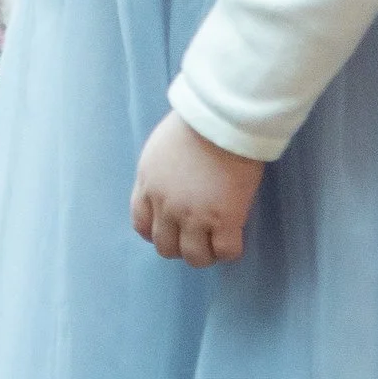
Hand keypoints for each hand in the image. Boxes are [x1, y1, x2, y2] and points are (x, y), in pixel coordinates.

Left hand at [131, 111, 264, 266]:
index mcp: (148, 187)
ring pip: (194, 257)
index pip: (141, 226)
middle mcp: (166, 207)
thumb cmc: (193, 125)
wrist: (220, 121)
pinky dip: (230, 251)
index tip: (172, 229)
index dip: (157, 232)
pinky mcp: (225, 220)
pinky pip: (225, 251)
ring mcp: (194, 217)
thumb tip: (169, 185)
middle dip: (181, 247)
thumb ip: (158, 175)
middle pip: (165, 247)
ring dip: (205, 254)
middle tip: (198, 237)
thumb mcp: (158, 150)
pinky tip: (235, 238)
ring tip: (217, 242)